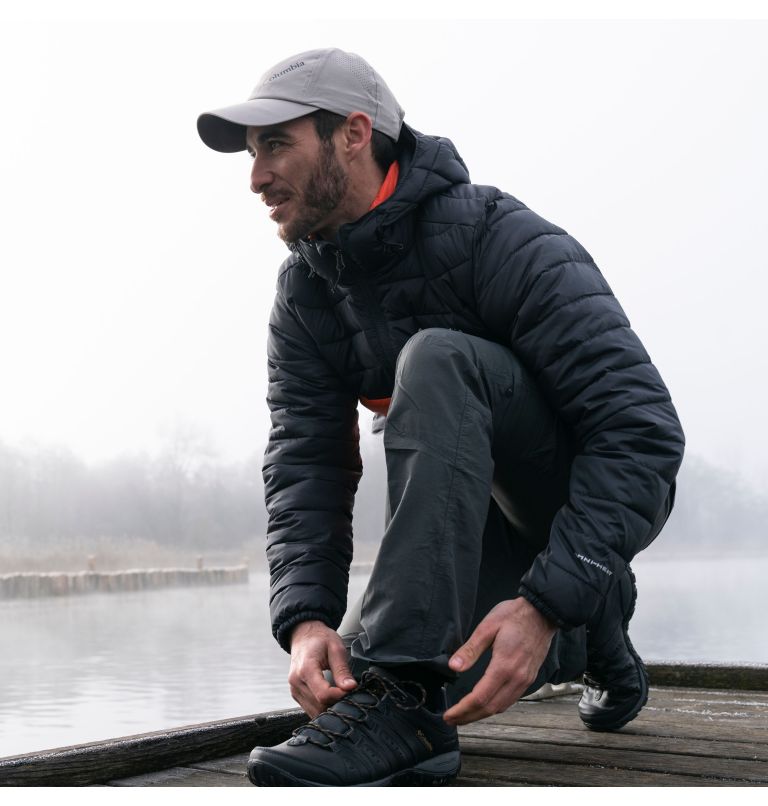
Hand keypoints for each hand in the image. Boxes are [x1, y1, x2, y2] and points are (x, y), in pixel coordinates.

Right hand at [288, 620, 357, 717]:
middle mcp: (296, 682)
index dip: (340, 696)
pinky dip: (323, 707)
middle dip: (337, 703)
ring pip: (315, 711)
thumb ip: (342, 670)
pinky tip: (331, 697)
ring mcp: (294, 690)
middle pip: (319, 706)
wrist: (303, 636)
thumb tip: (350, 687)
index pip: (323, 695)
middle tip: (348, 692)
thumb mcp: (336, 648)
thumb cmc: (320, 639)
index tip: (351, 689)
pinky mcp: (296, 694)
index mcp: (306, 669)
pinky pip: (310, 709)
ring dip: (330, 707)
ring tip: (340, 693)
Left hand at [443, 598, 556, 725]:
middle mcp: (517, 678)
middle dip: (469, 717)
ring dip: (481, 715)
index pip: (480, 697)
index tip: (448, 715)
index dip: (462, 710)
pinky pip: (511, 700)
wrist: (543, 612)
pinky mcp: (529, 677)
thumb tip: (453, 666)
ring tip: (464, 715)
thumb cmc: (514, 615)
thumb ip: (471, 649)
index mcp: (504, 666)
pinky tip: (485, 704)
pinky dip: (495, 707)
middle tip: (451, 720)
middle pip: (490, 708)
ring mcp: (525, 680)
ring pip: (501, 707)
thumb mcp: (488, 626)